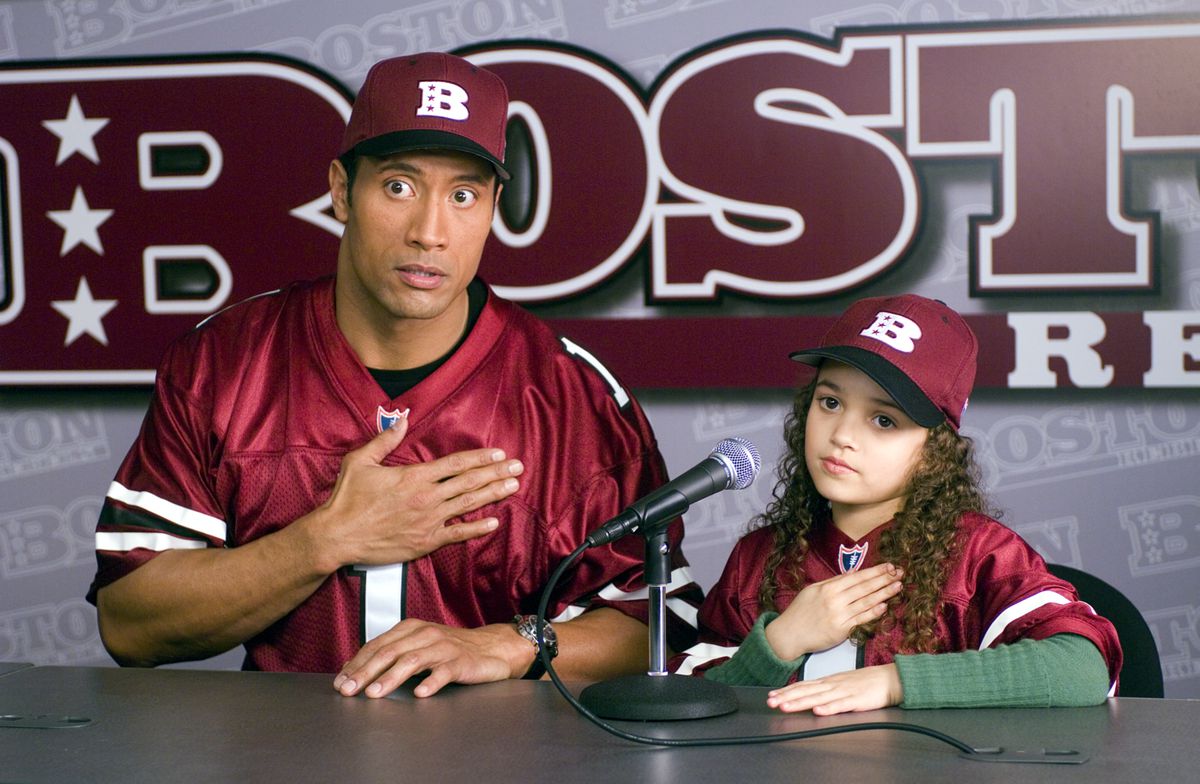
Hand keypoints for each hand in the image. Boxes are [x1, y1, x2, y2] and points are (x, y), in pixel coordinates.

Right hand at [313, 413, 522, 568]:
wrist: (337, 536)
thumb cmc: (347, 498)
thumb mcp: (360, 461)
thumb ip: (385, 440)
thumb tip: (402, 420)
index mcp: (414, 476)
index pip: (455, 464)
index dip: (480, 458)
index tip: (499, 454)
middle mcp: (427, 497)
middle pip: (469, 482)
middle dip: (496, 473)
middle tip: (518, 467)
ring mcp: (429, 521)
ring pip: (468, 505)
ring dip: (493, 494)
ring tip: (513, 486)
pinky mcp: (425, 541)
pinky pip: (457, 534)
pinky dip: (477, 529)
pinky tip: (494, 522)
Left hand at [333, 619, 531, 698]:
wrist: (491, 648)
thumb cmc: (449, 650)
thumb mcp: (417, 646)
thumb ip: (389, 654)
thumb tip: (351, 669)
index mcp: (411, 628)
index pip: (377, 645)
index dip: (357, 663)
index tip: (340, 682)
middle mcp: (425, 634)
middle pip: (390, 652)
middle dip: (366, 672)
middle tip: (349, 690)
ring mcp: (444, 647)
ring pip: (413, 660)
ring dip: (391, 677)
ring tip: (374, 694)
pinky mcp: (461, 662)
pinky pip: (444, 672)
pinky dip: (430, 682)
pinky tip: (419, 694)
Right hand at [765, 563, 902, 659]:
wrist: (789, 634)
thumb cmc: (800, 611)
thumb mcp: (813, 590)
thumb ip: (834, 581)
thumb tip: (853, 572)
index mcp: (828, 588)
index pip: (857, 577)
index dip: (875, 571)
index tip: (889, 566)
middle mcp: (835, 600)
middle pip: (865, 587)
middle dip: (884, 579)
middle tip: (900, 573)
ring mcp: (839, 615)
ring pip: (866, 602)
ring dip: (884, 594)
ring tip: (898, 587)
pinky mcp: (841, 630)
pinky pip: (861, 619)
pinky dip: (873, 613)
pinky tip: (884, 606)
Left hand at [766, 663, 902, 714]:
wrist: (890, 679)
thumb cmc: (865, 682)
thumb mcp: (841, 683)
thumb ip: (825, 689)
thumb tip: (808, 695)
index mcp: (828, 681)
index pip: (803, 686)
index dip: (786, 691)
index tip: (771, 696)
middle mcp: (833, 685)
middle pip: (806, 691)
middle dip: (787, 697)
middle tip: (771, 702)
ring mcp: (844, 692)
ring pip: (818, 698)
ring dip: (801, 702)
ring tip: (786, 707)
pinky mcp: (857, 700)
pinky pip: (841, 705)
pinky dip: (829, 708)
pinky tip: (818, 711)